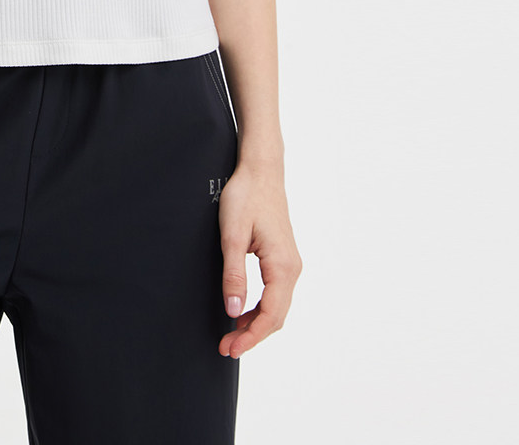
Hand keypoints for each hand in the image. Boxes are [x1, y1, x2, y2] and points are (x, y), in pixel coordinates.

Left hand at [217, 161, 301, 357]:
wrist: (261, 170)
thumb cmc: (246, 196)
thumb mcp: (232, 235)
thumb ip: (233, 274)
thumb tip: (233, 311)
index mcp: (282, 266)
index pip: (270, 315)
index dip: (250, 336)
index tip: (229, 348)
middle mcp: (292, 268)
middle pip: (277, 316)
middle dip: (253, 335)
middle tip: (226, 347)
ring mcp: (290, 263)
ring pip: (277, 306)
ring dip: (256, 323)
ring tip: (232, 335)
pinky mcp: (283, 258)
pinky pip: (276, 293)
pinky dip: (261, 308)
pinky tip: (243, 312)